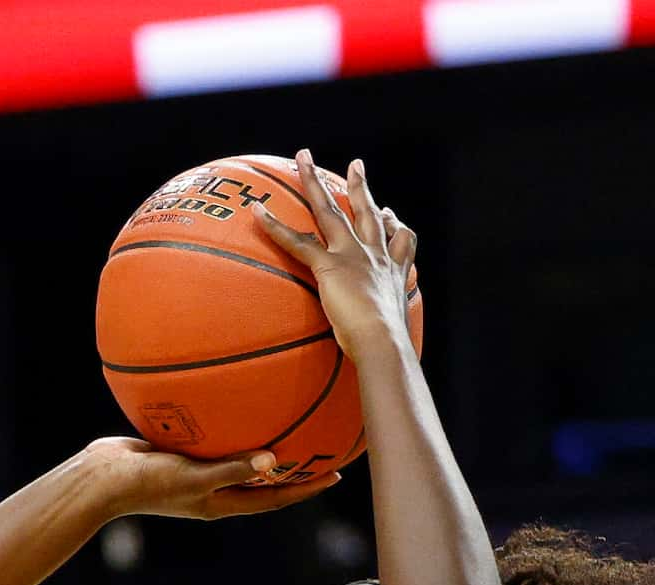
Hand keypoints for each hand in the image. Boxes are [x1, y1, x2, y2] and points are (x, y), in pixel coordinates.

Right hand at [76, 436, 341, 519]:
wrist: (100, 478)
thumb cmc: (146, 483)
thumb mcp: (194, 476)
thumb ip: (233, 467)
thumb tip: (274, 459)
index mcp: (219, 503)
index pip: (273, 499)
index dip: (305, 489)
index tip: (336, 475)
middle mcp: (212, 490)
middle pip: (262, 482)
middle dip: (292, 469)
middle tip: (321, 448)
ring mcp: (194, 473)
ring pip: (238, 459)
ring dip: (262, 446)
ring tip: (288, 424)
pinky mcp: (178, 454)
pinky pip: (214, 439)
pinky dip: (230, 427)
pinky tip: (237, 402)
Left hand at [251, 150, 418, 362]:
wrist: (384, 342)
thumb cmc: (388, 348)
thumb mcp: (392, 335)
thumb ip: (385, 336)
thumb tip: (384, 356)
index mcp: (394, 270)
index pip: (398, 239)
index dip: (393, 223)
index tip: (389, 211)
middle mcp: (376, 255)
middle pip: (367, 212)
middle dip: (359, 186)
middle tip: (355, 165)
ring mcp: (353, 255)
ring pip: (330, 210)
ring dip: (313, 182)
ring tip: (302, 159)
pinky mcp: (330, 265)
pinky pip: (297, 241)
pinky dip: (275, 225)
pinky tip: (257, 210)